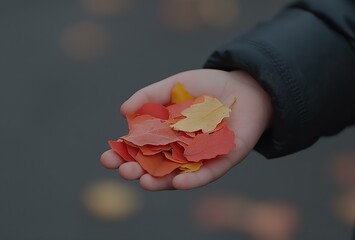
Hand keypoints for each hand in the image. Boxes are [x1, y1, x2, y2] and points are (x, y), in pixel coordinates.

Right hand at [100, 69, 272, 189]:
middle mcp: (179, 150)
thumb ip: (149, 96)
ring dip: (160, 181)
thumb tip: (123, 111)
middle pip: (154, 165)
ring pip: (177, 175)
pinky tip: (179, 181)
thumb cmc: (207, 86)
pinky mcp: (222, 161)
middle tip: (124, 171)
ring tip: (144, 182)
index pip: (139, 149)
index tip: (106, 157)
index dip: (122, 154)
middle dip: (137, 170)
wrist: (243, 85)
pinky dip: (193, 179)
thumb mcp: (174, 85)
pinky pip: (207, 174)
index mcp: (165, 134)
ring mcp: (199, 158)